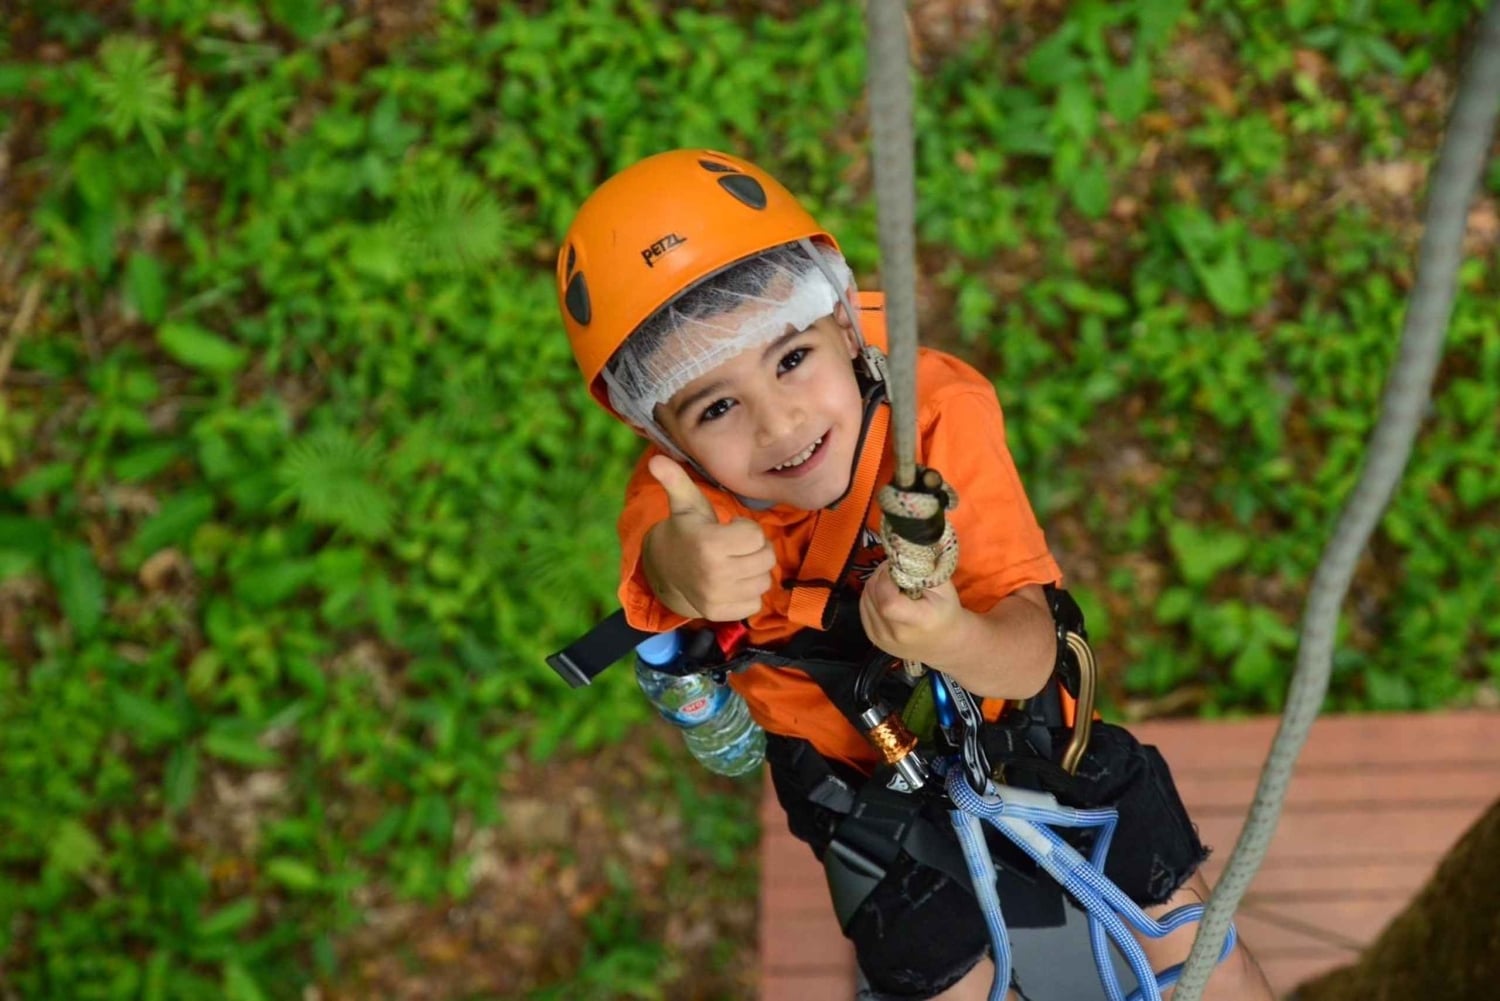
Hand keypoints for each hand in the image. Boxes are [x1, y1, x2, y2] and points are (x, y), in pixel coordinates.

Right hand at [641, 455, 776, 620]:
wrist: (666, 571)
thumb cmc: (687, 531)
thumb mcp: (684, 504)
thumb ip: (676, 480)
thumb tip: (658, 459)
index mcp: (708, 544)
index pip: (756, 536)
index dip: (746, 529)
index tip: (729, 528)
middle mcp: (713, 574)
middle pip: (766, 558)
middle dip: (755, 549)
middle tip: (735, 546)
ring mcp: (717, 597)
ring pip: (764, 581)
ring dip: (754, 571)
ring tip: (734, 563)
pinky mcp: (720, 614)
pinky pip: (755, 603)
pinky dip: (748, 593)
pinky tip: (732, 583)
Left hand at [858, 561, 963, 665]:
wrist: (944, 644)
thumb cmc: (946, 612)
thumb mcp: (944, 587)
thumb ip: (922, 569)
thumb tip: (901, 551)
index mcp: (918, 622)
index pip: (888, 602)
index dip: (886, 579)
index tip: (897, 568)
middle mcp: (896, 634)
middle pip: (874, 595)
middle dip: (881, 575)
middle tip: (895, 569)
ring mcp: (881, 638)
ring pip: (865, 598)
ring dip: (875, 583)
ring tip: (892, 581)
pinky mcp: (873, 638)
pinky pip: (863, 606)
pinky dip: (872, 595)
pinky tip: (886, 593)